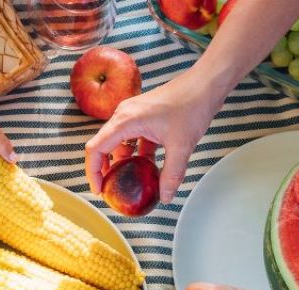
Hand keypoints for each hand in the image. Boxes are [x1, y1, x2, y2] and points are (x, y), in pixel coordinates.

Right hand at [84, 74, 222, 203]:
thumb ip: (171, 174)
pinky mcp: (142, 115)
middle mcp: (123, 116)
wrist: (206, 83)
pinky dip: (135, 153)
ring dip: (121, 161)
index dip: (93, 172)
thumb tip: (165, 197)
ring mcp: (132, 114)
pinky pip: (131, 137)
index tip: (99, 190)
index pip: (96, 149)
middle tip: (109, 188)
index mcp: (125, 121)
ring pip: (117, 143)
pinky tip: (147, 165)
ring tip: (128, 179)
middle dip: (104, 169)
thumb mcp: (181, 145)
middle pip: (102, 146)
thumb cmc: (192, 105)